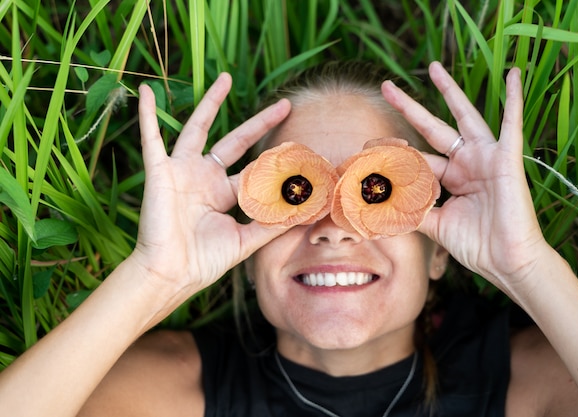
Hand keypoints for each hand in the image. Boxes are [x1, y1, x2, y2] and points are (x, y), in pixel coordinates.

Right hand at [129, 74, 290, 294]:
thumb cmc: (203, 261)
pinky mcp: (160, 172)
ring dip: (211, 103)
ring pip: (198, 128)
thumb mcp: (246, 239)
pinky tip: (145, 93)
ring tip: (226, 78)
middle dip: (260, 124)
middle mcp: (205, 178)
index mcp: (223, 194)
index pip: (255, 170)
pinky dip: (146, 116)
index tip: (304, 153)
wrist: (171, 275)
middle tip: (285, 105)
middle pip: (236, 141)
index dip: (278, 163)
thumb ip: (273, 224)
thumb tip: (307, 213)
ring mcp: (182, 172)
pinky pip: (151, 139)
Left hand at [382, 62, 548, 292]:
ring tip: (434, 67)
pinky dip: (514, 99)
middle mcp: (467, 163)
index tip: (365, 149)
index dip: (392, 156)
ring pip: (464, 116)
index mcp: (452, 178)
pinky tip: (512, 75)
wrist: (506, 261)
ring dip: (450, 91)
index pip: (416, 158)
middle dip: (410, 108)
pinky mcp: (507, 159)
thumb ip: (413, 211)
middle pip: (433, 128)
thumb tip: (382, 207)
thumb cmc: (477, 245)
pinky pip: (512, 123)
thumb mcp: (436, 225)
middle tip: (386, 86)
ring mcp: (486, 158)